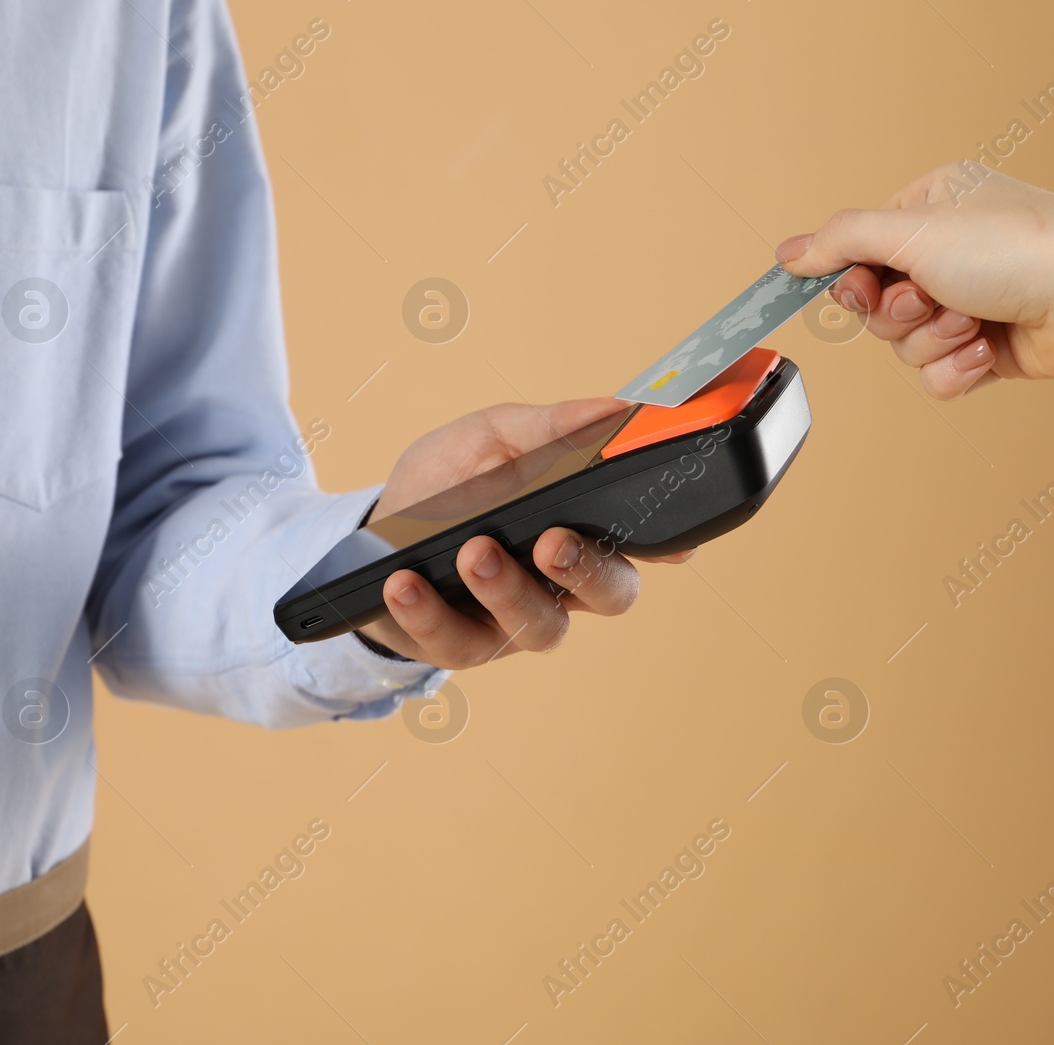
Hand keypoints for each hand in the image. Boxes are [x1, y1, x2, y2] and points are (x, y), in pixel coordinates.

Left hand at [359, 398, 692, 668]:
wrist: (377, 529)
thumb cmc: (451, 482)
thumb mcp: (492, 437)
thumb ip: (550, 427)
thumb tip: (613, 408)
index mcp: (585, 530)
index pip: (645, 543)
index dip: (670, 545)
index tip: (675, 541)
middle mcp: (563, 584)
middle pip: (611, 595)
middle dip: (589, 570)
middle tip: (553, 541)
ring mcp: (515, 620)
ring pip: (540, 627)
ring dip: (507, 590)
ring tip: (473, 552)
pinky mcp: (460, 645)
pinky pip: (455, 643)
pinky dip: (428, 612)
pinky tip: (404, 582)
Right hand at [778, 163, 1053, 398]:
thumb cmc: (1020, 247)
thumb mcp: (910, 230)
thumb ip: (840, 241)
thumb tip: (787, 253)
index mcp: (931, 207)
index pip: (858, 251)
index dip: (853, 279)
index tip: (861, 288)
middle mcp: (949, 253)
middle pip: (876, 306)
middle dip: (900, 314)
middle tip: (930, 299)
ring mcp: (969, 302)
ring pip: (904, 346)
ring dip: (932, 341)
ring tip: (972, 322)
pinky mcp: (988, 349)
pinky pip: (937, 376)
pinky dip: (955, 369)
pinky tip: (987, 351)